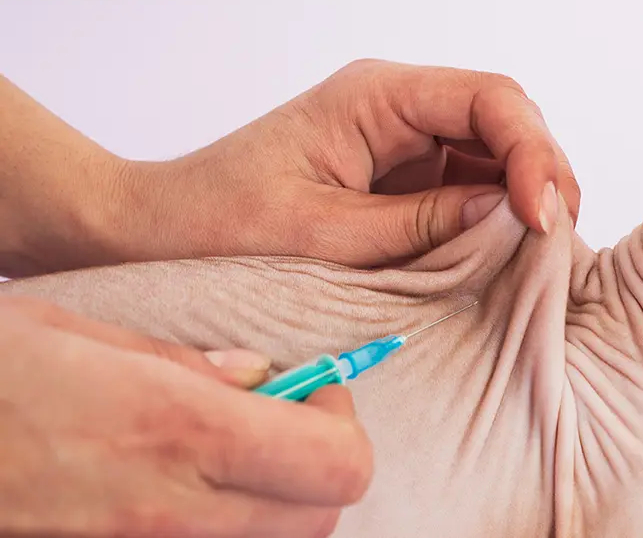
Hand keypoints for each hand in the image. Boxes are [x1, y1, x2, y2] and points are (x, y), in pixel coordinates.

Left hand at [0, 62, 580, 275]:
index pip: (490, 99)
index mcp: (376, 95)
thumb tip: (510, 215)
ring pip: (499, 156)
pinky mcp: (405, 179)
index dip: (533, 152)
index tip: (541, 217)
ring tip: (543, 255)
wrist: (156, 229)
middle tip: (557, 242)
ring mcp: (406, 142)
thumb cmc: (217, 223)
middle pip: (508, 122)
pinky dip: (499, 219)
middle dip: (543, 175)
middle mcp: (400, 107)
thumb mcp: (321, 233)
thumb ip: (420, 224)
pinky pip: (472, 188)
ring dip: (527, 199)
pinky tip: (511, 255)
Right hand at [0, 295, 372, 537]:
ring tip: (233, 448)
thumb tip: (263, 377)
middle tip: (281, 418)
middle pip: (320, 517)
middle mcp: (173, 505)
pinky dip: (224, 524)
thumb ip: (192, 363)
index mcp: (181, 428)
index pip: (336, 465)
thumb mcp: (90, 334)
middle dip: (321, 466)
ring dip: (278, 499)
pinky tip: (186, 480)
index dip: (342, 425)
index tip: (314, 389)